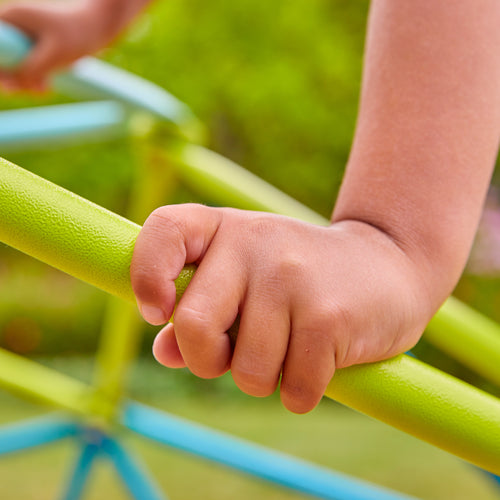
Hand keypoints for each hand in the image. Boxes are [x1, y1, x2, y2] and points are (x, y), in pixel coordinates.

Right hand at [0, 1, 118, 90]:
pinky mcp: (30, 47)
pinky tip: (47, 86)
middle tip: (34, 89)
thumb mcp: (54, 56)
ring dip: (24, 82)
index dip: (0, 68)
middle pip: (0, 59)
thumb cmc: (77, 35)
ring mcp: (19, 36)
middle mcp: (10, 25)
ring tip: (44, 87)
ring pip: (10, 66)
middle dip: (13, 78)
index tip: (12, 83)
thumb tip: (9, 84)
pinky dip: (33, 79)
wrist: (97, 26)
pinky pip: (23, 68)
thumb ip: (31, 70)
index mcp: (10, 18)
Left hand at [131, 204, 431, 412]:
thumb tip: (165, 351)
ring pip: (247, 372)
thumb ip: (199, 312)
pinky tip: (321, 360)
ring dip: (264, 379)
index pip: (164, 231)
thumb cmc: (299, 280)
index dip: (146, 276)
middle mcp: (255, 242)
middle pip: (192, 326)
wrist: (388, 266)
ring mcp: (292, 277)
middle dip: (208, 362)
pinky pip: (294, 389)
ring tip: (291, 347)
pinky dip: (301, 392)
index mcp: (225, 228)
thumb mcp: (245, 279)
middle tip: (234, 356)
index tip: (158, 311)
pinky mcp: (328, 315)